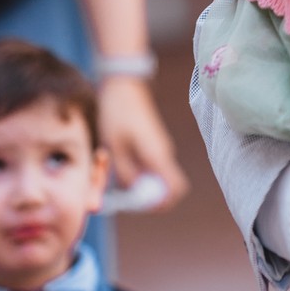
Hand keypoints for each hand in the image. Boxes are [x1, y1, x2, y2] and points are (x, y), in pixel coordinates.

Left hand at [96, 77, 188, 210]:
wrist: (124, 85)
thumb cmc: (118, 113)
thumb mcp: (114, 146)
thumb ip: (124, 172)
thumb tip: (132, 190)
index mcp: (158, 155)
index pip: (175, 189)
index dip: (161, 204)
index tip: (140, 205)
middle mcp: (164, 153)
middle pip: (167, 187)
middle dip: (148, 197)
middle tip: (125, 195)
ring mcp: (160, 148)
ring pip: (158, 178)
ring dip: (142, 185)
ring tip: (118, 176)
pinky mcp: (154, 144)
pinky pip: (152, 168)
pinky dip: (140, 174)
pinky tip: (121, 165)